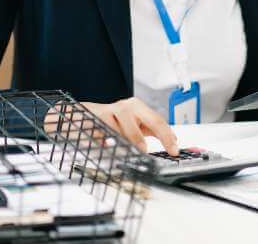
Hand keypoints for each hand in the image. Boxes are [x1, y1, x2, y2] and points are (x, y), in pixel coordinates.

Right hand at [44, 97, 178, 155]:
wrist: (83, 114)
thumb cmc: (113, 121)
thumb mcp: (133, 125)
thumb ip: (150, 132)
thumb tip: (171, 142)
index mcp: (139, 108)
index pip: (158, 122)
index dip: (168, 137)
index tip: (174, 151)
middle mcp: (128, 107)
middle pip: (147, 120)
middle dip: (156, 137)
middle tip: (152, 151)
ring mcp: (113, 110)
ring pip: (126, 127)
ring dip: (131, 140)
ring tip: (135, 149)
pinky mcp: (97, 116)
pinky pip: (105, 131)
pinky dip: (107, 140)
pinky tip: (108, 144)